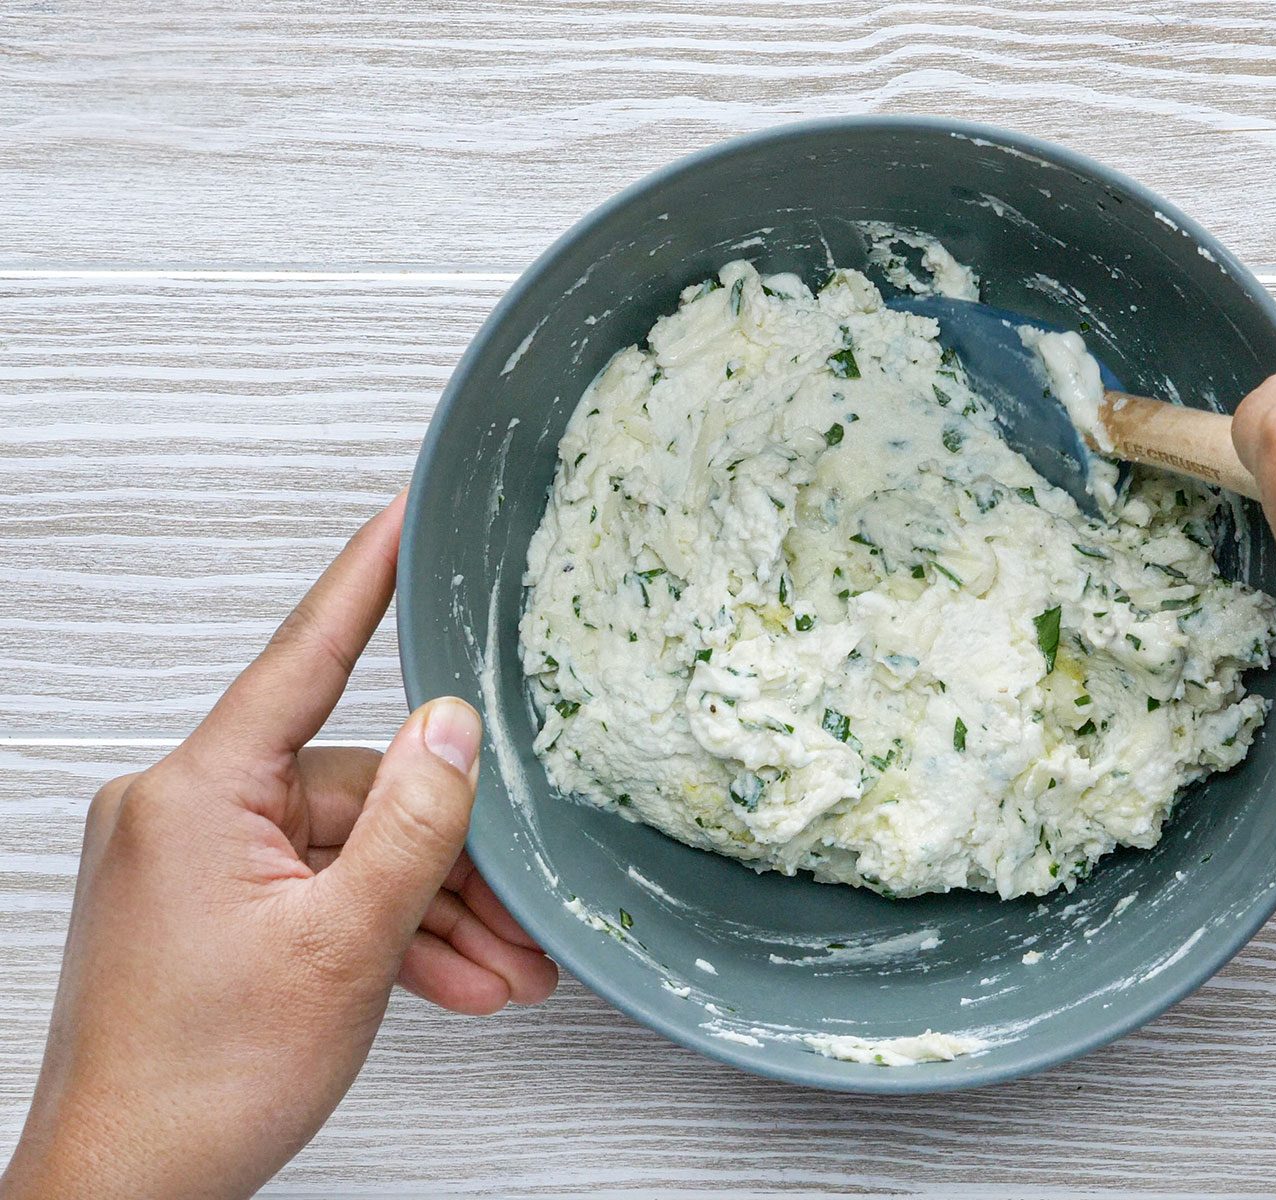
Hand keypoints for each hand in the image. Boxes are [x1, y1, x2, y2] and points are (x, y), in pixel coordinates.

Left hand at [1, 495, 557, 1199]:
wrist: (125, 1194)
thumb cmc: (200, 1084)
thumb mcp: (345, 946)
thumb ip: (413, 824)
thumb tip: (454, 726)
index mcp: (198, 795)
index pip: (304, 658)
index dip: (368, 579)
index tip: (408, 513)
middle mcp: (186, 811)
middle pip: (356, 788)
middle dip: (452, 856)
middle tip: (529, 911)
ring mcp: (195, 860)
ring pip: (349, 849)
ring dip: (431, 911)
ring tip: (504, 971)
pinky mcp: (208, 905)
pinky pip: (319, 889)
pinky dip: (385, 932)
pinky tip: (451, 980)